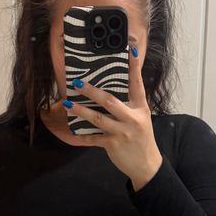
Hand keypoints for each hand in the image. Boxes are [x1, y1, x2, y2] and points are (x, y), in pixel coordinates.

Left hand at [62, 45, 162, 190]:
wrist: (146, 165)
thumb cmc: (142, 139)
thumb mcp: (141, 119)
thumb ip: (129, 106)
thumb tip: (110, 93)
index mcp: (140, 108)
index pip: (137, 84)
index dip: (133, 67)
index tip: (130, 50)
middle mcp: (132, 118)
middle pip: (109, 101)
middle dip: (91, 91)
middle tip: (77, 82)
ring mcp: (122, 132)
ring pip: (97, 118)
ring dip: (81, 111)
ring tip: (68, 103)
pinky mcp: (112, 145)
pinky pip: (93, 139)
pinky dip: (82, 137)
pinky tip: (73, 133)